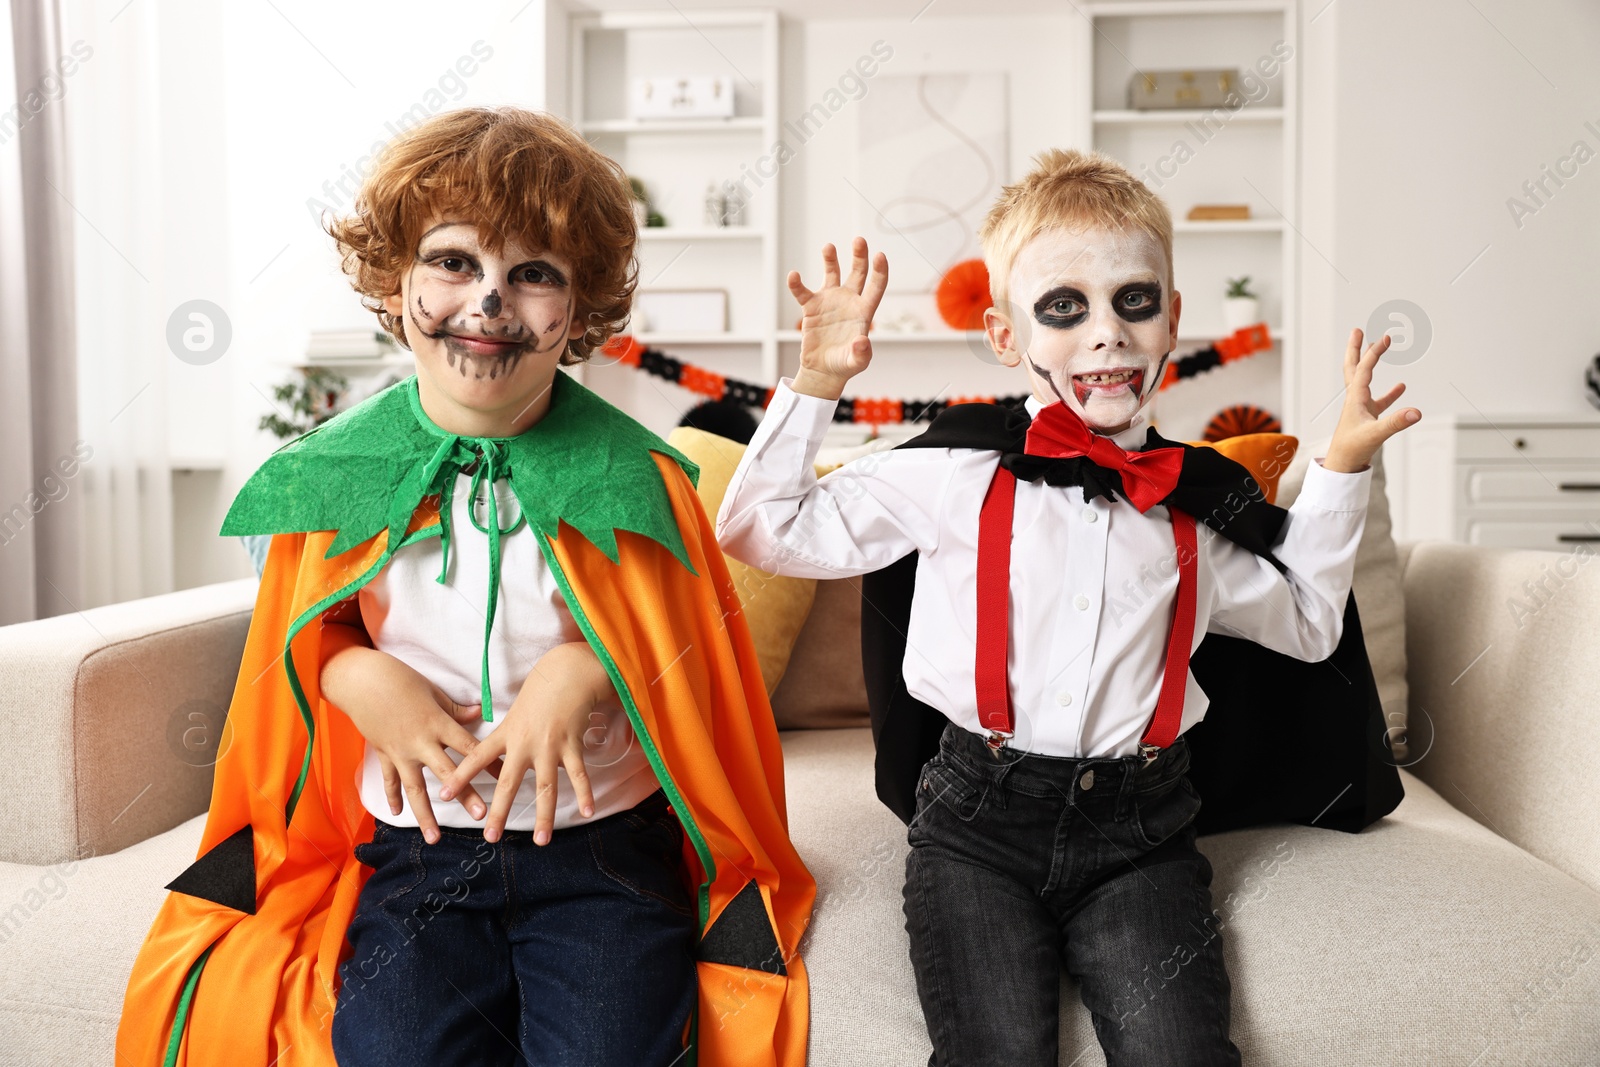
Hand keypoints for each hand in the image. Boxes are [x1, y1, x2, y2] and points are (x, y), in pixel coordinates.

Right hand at [320, 639, 495, 843]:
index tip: (506, 778)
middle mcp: (420, 743)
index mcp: (438, 724)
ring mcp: (400, 753)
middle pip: (448, 773)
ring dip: (425, 815)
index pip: (469, 747)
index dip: (490, 763)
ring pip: (415, 789)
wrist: (361, 680)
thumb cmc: (401, 679)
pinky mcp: (384, 754)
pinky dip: (393, 797)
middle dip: (465, 796)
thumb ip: (456, 710)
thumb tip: (480, 714)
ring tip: (435, 838)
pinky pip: (390, 780)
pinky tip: (397, 814)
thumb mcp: (433, 692)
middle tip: (482, 815)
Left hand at [437, 641, 611, 845]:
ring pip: (546, 787)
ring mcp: (549, 746)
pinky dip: (585, 793)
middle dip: (499, 812)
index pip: (476, 758)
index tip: (443, 797)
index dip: (460, 777)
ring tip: (541, 841)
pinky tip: (588, 812)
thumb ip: (502, 733)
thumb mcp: (513, 710)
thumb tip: (488, 751)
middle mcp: (525, 743)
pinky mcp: (571, 745)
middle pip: (509, 783)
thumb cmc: (540, 689)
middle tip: (490, 837)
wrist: (568, 672)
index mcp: (506, 733)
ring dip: (544, 816)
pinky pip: (579, 774)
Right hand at [787, 236, 888, 400]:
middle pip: (858, 272)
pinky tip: (793, 276)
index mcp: (864, 311)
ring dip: (831, 259)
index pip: (876, 286)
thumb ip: (862, 353)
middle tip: (859, 240)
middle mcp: (849, 301)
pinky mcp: (811, 308)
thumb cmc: (844, 366)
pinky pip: (803, 292)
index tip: (880, 255)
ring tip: (828, 247)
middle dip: (860, 256)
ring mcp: (830, 301)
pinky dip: (797, 284)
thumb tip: (862, 341)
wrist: (823, 371)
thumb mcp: (857, 362)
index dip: (880, 271)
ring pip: (832, 273)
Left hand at [1322, 328, 1422, 472]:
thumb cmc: (1352, 449)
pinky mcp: (1368, 419)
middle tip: (1357, 331)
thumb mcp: (1376, 434)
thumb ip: (1396, 423)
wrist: (1342, 466)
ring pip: (1364, 380)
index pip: (1365, 369)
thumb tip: (1417, 412)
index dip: (1375, 352)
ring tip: (1377, 349)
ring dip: (1369, 364)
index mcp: (1355, 398)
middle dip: (1356, 349)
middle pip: (1354, 368)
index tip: (1386, 337)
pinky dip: (1389, 393)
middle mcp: (1356, 400)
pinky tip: (1401, 387)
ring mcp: (1361, 408)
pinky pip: (1379, 401)